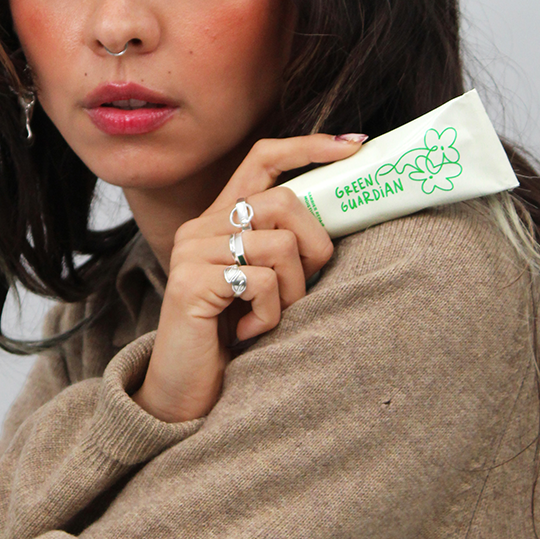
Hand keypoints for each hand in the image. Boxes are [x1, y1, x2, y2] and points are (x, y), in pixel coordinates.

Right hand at [132, 134, 365, 422]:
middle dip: (315, 247)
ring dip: (294, 290)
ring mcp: (192, 252)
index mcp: (219, 219)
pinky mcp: (190, 283)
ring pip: (279, 245)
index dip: (309, 146)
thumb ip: (284, 245)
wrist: (185, 392)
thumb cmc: (232, 337)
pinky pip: (262, 281)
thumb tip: (342, 217)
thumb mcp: (263, 282)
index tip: (354, 146)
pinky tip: (251, 332)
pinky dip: (271, 313)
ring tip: (272, 316)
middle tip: (307, 287)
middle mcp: (201, 226)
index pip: (263, 159)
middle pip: (284, 202)